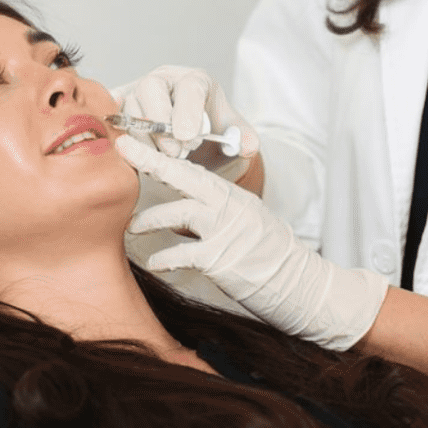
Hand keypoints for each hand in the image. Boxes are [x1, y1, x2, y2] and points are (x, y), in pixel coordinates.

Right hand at [112, 66, 258, 179]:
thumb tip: (247, 145)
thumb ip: (244, 138)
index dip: (187, 112)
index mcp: (195, 80)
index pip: (189, 87)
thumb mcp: (232, 131)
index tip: (189, 137)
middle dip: (161, 124)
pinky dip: (120, 136)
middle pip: (150, 88)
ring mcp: (137, 91)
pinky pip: (111, 117)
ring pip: (129, 108)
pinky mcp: (120, 108)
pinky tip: (136, 154)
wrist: (191, 132)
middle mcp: (163, 79)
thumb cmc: (209, 127)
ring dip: (144, 138)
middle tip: (177, 152)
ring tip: (165, 157)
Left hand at [115, 134, 386, 349]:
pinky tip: (156, 263)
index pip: (192, 169)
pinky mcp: (223, 260)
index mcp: (232, 196)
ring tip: (132, 227)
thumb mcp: (247, 221)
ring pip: (180, 212)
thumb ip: (217, 211)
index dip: (162, 154)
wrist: (303, 286)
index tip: (136, 142)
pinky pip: (184, 254)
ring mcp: (226, 231)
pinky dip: (166, 258)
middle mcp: (229, 206)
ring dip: (151, 218)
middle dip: (152, 160)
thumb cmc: (272, 257)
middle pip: (184, 175)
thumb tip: (182, 207)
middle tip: (124, 148)